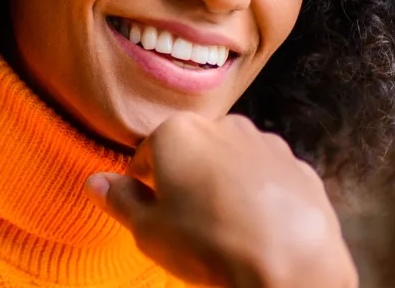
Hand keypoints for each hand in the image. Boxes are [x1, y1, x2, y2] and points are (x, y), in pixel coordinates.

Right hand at [85, 113, 357, 287]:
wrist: (291, 268)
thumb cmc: (210, 246)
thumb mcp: (149, 232)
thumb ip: (120, 200)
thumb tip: (95, 181)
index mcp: (178, 132)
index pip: (147, 153)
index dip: (146, 185)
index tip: (155, 213)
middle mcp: (224, 124)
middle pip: (194, 150)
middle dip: (189, 179)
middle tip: (190, 222)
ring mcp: (267, 143)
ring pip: (233, 160)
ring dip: (226, 184)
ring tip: (227, 228)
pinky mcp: (299, 166)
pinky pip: (269, 178)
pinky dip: (262, 196)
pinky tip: (259, 228)